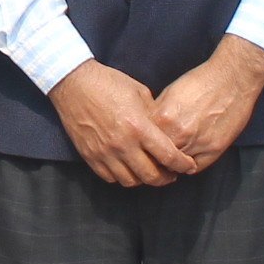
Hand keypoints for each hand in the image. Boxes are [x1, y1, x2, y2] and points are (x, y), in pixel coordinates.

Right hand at [50, 60, 200, 186]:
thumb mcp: (140, 93)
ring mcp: (105, 152)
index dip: (182, 165)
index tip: (188, 166)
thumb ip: (155, 115)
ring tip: (149, 172)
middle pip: (151, 176)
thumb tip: (166, 131)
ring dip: (143, 180)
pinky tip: (128, 169)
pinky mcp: (90, 155)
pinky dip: (122, 177)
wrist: (75, 82)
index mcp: (139, 127)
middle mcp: (123, 144)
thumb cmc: (110, 83)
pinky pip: (110, 177)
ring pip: (130, 181)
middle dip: (166, 178)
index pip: (168, 156)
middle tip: (171, 174)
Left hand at [149, 36, 263, 173]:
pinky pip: (195, 167)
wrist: (232, 78)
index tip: (144, 148)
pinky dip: (189, 165)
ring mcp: (197, 143)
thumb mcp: (169, 94)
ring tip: (172, 157)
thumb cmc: (201, 82)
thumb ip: (157, 115)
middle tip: (156, 157)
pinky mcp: (214, 149)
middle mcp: (178, 133)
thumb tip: (146, 130)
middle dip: (155, 158)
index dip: (142, 147)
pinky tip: (188, 157)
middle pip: (157, 158)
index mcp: (162, 117)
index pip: (143, 143)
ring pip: (175, 166)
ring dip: (172, 164)